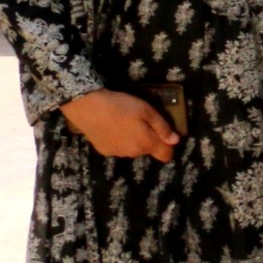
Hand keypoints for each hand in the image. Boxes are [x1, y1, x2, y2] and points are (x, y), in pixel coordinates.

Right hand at [59, 89, 177, 160]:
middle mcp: (133, 153)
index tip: (164, 134)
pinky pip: (118, 147)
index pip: (166, 156)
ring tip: (125, 122)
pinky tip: (112, 127)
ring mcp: (117, 153)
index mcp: (146, 144)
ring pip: (133, 149)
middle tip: (141, 120)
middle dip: (149, 138)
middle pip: (148, 150)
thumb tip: (175, 140)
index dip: (168, 146)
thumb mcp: (147, 111)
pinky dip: (119, 140)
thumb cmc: (121, 106)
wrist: (87, 107)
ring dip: (133, 139)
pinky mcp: (103, 150)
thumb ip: (162, 127)